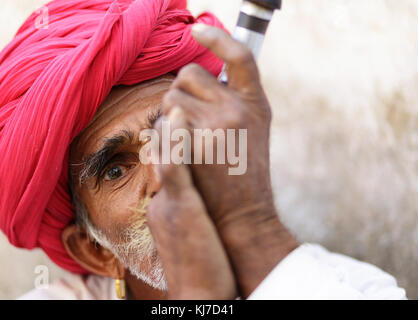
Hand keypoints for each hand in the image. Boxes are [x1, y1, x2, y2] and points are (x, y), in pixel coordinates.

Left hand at [161, 24, 298, 297]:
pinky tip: (179, 153)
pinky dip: (163, 135)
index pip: (240, 56)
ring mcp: (214, 126)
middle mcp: (237, 109)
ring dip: (170, 114)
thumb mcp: (252, 130)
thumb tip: (199, 79)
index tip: (196, 30)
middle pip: (188, 74)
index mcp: (255, 103)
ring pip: (170, 98)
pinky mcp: (192, 144)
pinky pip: (162, 123)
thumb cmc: (244, 172)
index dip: (218, 38)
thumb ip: (232, 102)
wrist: (242, 214)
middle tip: (189, 118)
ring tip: (187, 140)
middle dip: (181, 92)